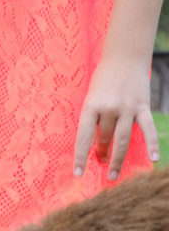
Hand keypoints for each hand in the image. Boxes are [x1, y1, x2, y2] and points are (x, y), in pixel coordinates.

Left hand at [73, 56, 158, 179]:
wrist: (124, 57)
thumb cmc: (103, 80)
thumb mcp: (91, 98)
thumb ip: (94, 119)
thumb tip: (97, 145)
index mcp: (91, 106)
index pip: (83, 138)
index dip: (80, 157)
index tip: (77, 173)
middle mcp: (109, 108)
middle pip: (104, 138)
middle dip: (101, 153)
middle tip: (100, 163)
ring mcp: (128, 108)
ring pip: (122, 139)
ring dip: (118, 158)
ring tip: (113, 174)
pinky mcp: (143, 106)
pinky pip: (148, 129)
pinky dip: (152, 144)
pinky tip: (153, 159)